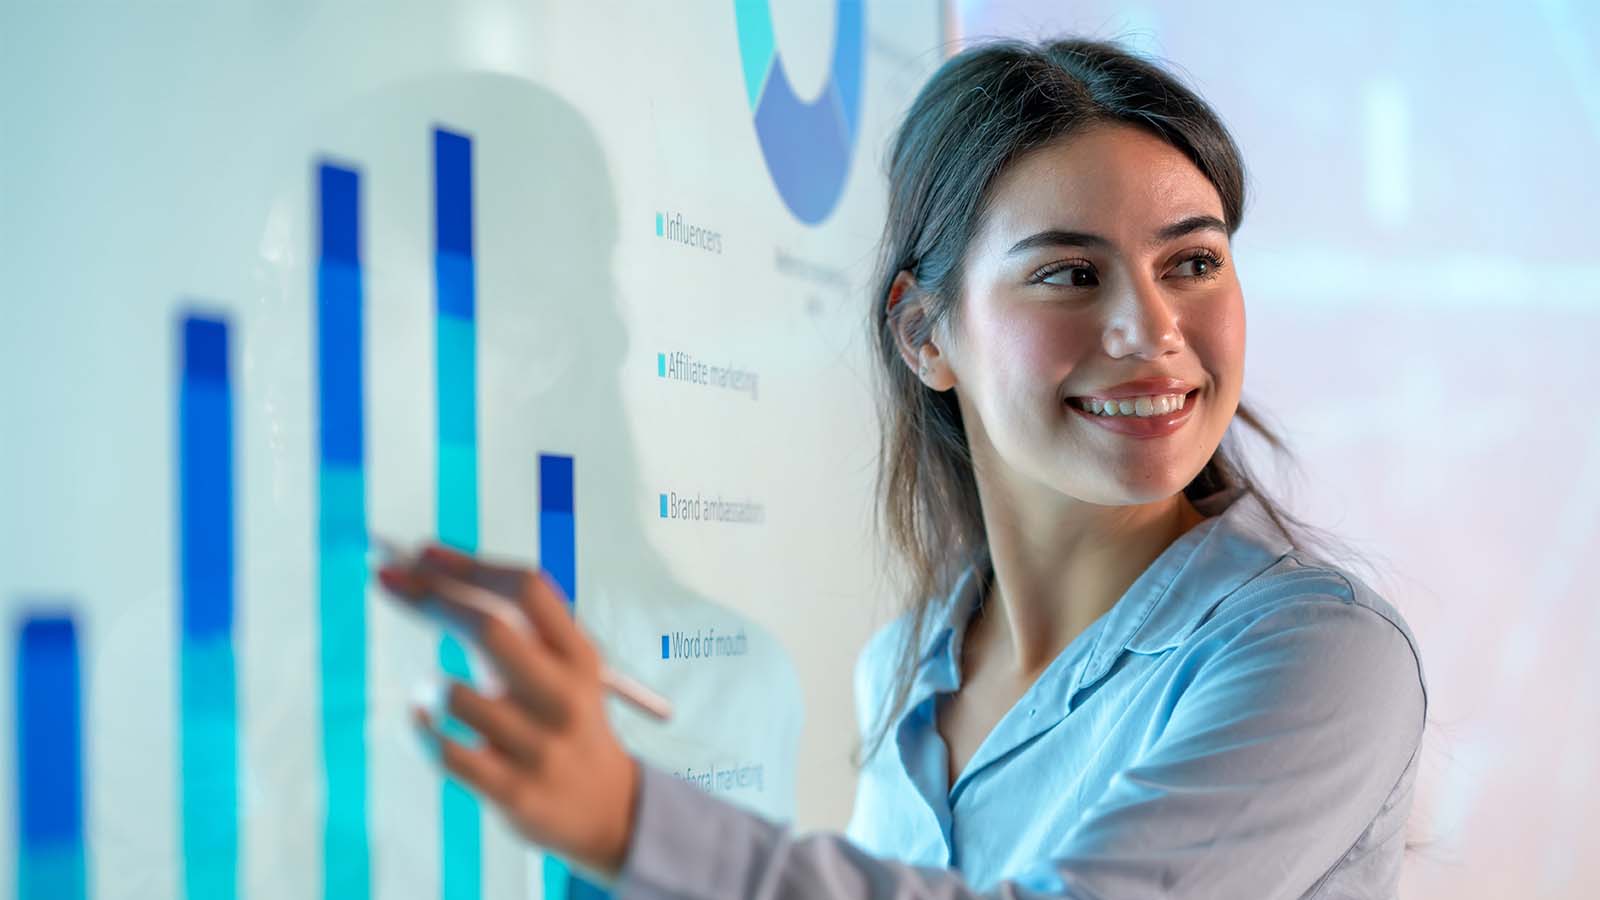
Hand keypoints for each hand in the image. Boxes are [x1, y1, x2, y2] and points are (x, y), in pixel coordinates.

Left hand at [377, 544, 639, 878]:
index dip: (468, 565)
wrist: (603, 808)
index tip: (419, 553)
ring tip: (429, 690)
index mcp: (580, 656)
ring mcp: (540, 746)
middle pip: (492, 628)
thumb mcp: (558, 668)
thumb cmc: (558, 718)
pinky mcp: (514, 791)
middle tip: (391, 585)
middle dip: (434, 600)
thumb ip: (505, 623)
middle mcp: (565, 697)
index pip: (527, 588)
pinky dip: (421, 728)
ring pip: (456, 695)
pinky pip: (446, 751)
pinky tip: (421, 720)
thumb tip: (419, 566)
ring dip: (427, 684)